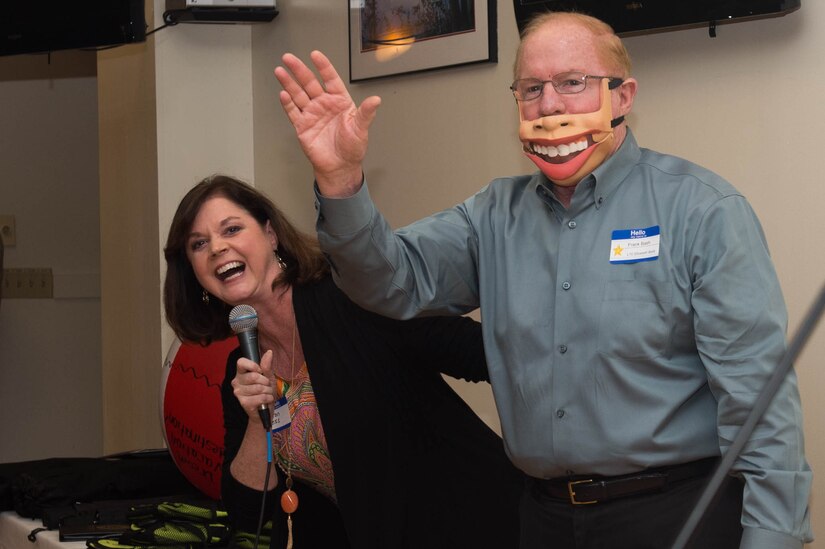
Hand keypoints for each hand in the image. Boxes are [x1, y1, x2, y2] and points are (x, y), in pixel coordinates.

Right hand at [231, 350, 274, 422]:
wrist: (265, 411)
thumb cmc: (265, 391)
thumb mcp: (268, 376)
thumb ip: (267, 365)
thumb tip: (269, 352)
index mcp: (241, 373)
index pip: (240, 362)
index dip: (253, 365)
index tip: (260, 371)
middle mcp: (236, 382)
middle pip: (253, 376)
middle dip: (266, 381)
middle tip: (266, 386)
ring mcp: (238, 393)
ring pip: (259, 388)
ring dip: (268, 391)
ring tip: (266, 393)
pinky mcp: (244, 403)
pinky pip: (260, 397)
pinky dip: (268, 398)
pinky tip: (266, 400)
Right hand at [274, 50, 380, 197]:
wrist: (340, 167)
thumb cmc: (352, 148)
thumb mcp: (361, 129)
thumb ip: (366, 113)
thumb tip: (376, 100)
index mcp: (340, 101)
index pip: (330, 79)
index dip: (323, 67)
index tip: (315, 55)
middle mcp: (324, 104)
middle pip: (310, 83)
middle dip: (299, 70)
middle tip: (289, 58)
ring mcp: (312, 114)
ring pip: (298, 95)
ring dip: (289, 83)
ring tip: (280, 71)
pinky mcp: (302, 126)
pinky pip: (293, 112)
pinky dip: (288, 104)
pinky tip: (283, 94)